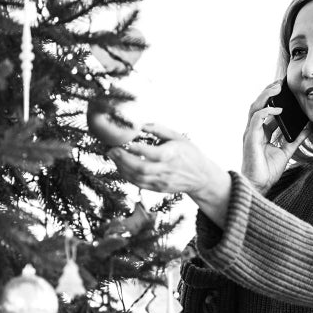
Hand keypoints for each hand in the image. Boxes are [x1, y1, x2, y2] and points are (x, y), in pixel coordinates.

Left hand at [108, 124, 231, 225]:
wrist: (201, 177)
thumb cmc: (189, 153)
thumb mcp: (178, 137)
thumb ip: (159, 130)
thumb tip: (140, 123)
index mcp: (172, 155)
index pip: (150, 153)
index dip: (135, 148)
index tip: (123, 141)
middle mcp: (166, 171)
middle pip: (141, 168)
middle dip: (123, 160)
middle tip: (111, 150)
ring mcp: (162, 182)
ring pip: (137, 178)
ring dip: (122, 168)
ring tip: (113, 157)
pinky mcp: (158, 189)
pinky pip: (139, 184)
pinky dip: (127, 176)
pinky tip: (121, 167)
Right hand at [242, 81, 310, 192]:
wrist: (260, 185)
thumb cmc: (267, 170)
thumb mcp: (286, 151)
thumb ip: (295, 139)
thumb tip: (308, 128)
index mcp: (261, 132)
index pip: (266, 110)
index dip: (274, 99)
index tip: (285, 89)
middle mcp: (254, 130)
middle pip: (259, 104)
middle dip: (269, 92)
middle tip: (281, 82)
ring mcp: (251, 133)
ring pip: (255, 107)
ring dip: (266, 96)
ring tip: (277, 88)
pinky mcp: (250, 138)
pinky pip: (256, 119)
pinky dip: (266, 111)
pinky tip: (278, 109)